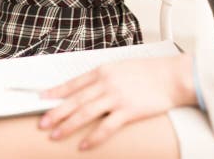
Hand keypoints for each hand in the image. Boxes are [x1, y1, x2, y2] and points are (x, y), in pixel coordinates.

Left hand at [38, 54, 195, 150]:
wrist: (172, 76)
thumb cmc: (148, 72)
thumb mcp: (120, 67)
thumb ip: (103, 78)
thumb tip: (86, 88)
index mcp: (102, 70)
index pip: (73, 83)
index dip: (56, 92)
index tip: (41, 99)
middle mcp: (106, 83)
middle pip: (75, 100)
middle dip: (55, 112)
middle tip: (42, 123)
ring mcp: (116, 97)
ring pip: (85, 113)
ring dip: (68, 125)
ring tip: (56, 135)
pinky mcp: (128, 111)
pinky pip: (106, 127)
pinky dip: (93, 137)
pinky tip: (84, 145)